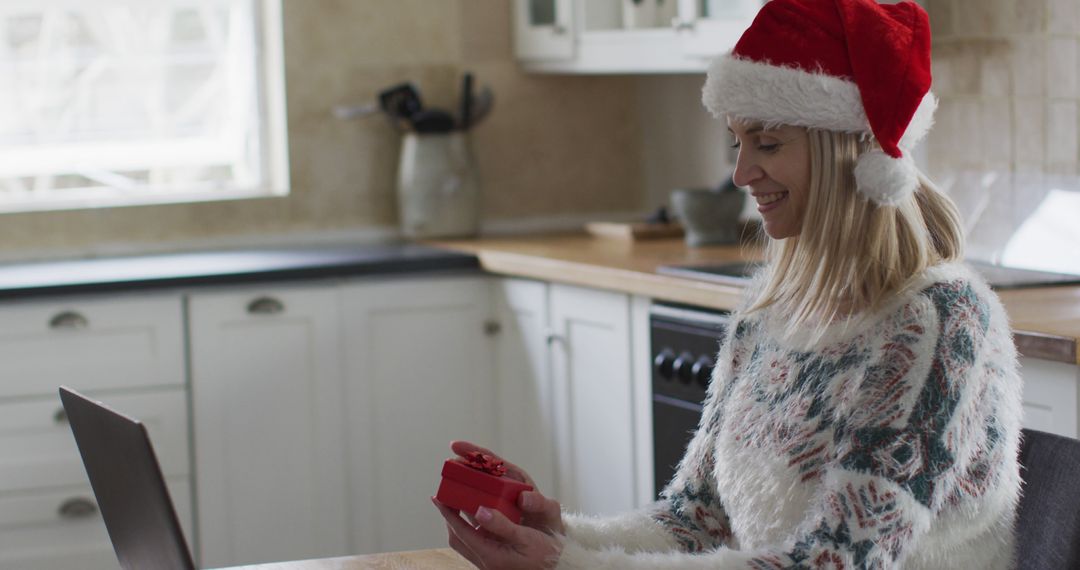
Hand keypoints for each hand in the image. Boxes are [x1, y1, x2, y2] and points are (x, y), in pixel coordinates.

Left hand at [433, 497, 561, 569]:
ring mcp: (490, 564)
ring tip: (457, 506)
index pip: (461, 531)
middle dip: (449, 518)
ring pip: (464, 543)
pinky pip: (475, 544)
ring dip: (458, 525)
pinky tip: (479, 519)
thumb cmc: (547, 554)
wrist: (559, 569)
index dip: (447, 513)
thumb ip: (502, 525)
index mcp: (491, 555)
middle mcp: (486, 562)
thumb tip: (479, 510)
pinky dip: (471, 530)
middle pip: (457, 538)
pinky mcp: (495, 563)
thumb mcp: (526, 537)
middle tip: (444, 499)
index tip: (437, 497)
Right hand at [450, 441, 564, 534]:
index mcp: (515, 478)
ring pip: (473, 487)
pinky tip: (449, 505)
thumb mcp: (548, 511)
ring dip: (458, 483)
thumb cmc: (549, 522)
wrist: (547, 545)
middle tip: (448, 465)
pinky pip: (473, 505)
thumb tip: (523, 498)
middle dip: (462, 464)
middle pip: (478, 470)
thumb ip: (539, 503)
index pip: (492, 459)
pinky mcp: (489, 514)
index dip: (474, 451)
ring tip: (446, 483)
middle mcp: (502, 486)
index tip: (456, 445)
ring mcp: (494, 500)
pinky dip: (461, 503)